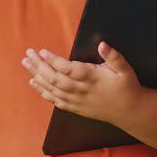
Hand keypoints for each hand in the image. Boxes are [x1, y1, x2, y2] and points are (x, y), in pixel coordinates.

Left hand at [22, 41, 142, 125]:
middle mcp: (81, 90)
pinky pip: (55, 100)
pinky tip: (34, 82)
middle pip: (55, 79)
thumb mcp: (125, 69)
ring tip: (26, 64)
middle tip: (28, 54)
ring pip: (52, 89)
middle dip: (39, 66)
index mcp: (92, 78)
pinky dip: (43, 92)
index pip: (68, 69)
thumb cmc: (127, 87)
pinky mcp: (75, 107)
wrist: (130, 112)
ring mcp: (77, 101)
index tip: (42, 51)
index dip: (53, 61)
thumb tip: (102, 44)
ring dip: (37, 76)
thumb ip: (114, 56)